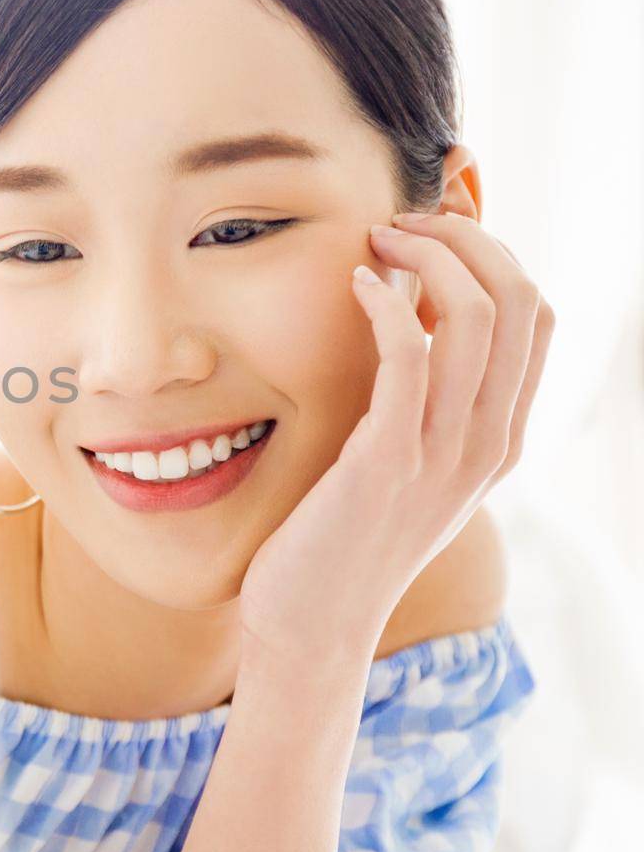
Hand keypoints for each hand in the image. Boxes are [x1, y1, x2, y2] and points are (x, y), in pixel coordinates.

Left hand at [237, 211, 555, 666]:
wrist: (312, 627)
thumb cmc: (342, 540)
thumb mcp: (408, 470)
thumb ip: (428, 407)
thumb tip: (415, 317)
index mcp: (500, 441)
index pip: (538, 318)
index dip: (494, 255)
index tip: (432, 235)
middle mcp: (487, 445)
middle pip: (521, 301)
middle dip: (467, 239)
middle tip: (401, 224)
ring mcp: (442, 456)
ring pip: (478, 317)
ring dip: (427, 256)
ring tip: (378, 241)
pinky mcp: (385, 464)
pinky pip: (408, 358)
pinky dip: (386, 304)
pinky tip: (356, 284)